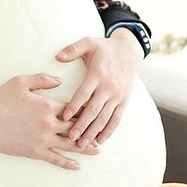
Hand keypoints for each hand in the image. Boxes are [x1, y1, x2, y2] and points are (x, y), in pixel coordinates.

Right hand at [0, 73, 100, 169]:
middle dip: (90, 129)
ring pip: (70, 145)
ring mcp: (42, 139)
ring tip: (96, 150)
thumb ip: (41, 79)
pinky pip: (55, 159)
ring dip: (85, 148)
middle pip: (75, 127)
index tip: (95, 109)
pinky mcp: (34, 152)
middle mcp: (49, 124)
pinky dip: (67, 163)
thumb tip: (59, 80)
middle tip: (101, 131)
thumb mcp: (19, 82)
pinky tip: (77, 166)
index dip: (84, 109)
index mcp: (47, 106)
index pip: (72, 107)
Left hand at [55, 28, 143, 147]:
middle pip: (94, 109)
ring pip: (105, 117)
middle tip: (71, 137)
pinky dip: (109, 131)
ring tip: (82, 144)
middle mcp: (109, 87)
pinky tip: (99, 140)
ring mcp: (118, 95)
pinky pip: (116, 118)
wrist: (129, 51)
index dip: (74, 105)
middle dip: (82, 125)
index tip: (63, 117)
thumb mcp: (88, 42)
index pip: (84, 93)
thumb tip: (57, 56)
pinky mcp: (124, 101)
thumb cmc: (103, 47)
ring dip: (94, 132)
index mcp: (98, 74)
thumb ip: (72, 49)